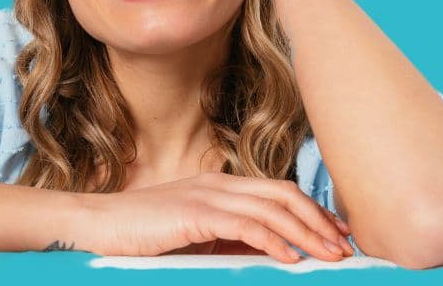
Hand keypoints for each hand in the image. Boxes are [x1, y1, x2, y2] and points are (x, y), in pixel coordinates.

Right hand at [68, 172, 354, 263]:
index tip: (337, 234)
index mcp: (218, 185)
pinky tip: (292, 258)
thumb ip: (226, 240)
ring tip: (331, 256)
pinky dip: (275, 241)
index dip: (312, 212)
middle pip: (283, 194)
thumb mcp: (192, 236)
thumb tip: (269, 256)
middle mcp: (217, 184)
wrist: (96, 226)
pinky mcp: (193, 215)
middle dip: (319, 220)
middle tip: (346, 246)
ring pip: (271, 209)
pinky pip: (245, 226)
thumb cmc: (140, 235)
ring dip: (307, 233)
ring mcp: (205, 197)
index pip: (278, 191)